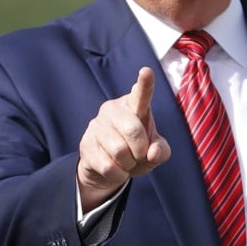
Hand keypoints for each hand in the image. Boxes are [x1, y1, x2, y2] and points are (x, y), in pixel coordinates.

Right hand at [77, 67, 170, 212]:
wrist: (109, 168)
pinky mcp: (85, 144)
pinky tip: (116, 169)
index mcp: (134, 105)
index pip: (141, 93)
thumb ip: (161, 150)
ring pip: (120, 151)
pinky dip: (118, 174)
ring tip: (126, 161)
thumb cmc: (136, 151)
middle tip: (139, 154)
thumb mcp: (155, 151)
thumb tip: (152, 152)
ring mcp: (97, 125)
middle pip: (133, 131)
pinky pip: (108, 165)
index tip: (147, 71)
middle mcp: (113, 109)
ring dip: (128, 164)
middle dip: (141, 150)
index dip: (145, 84)